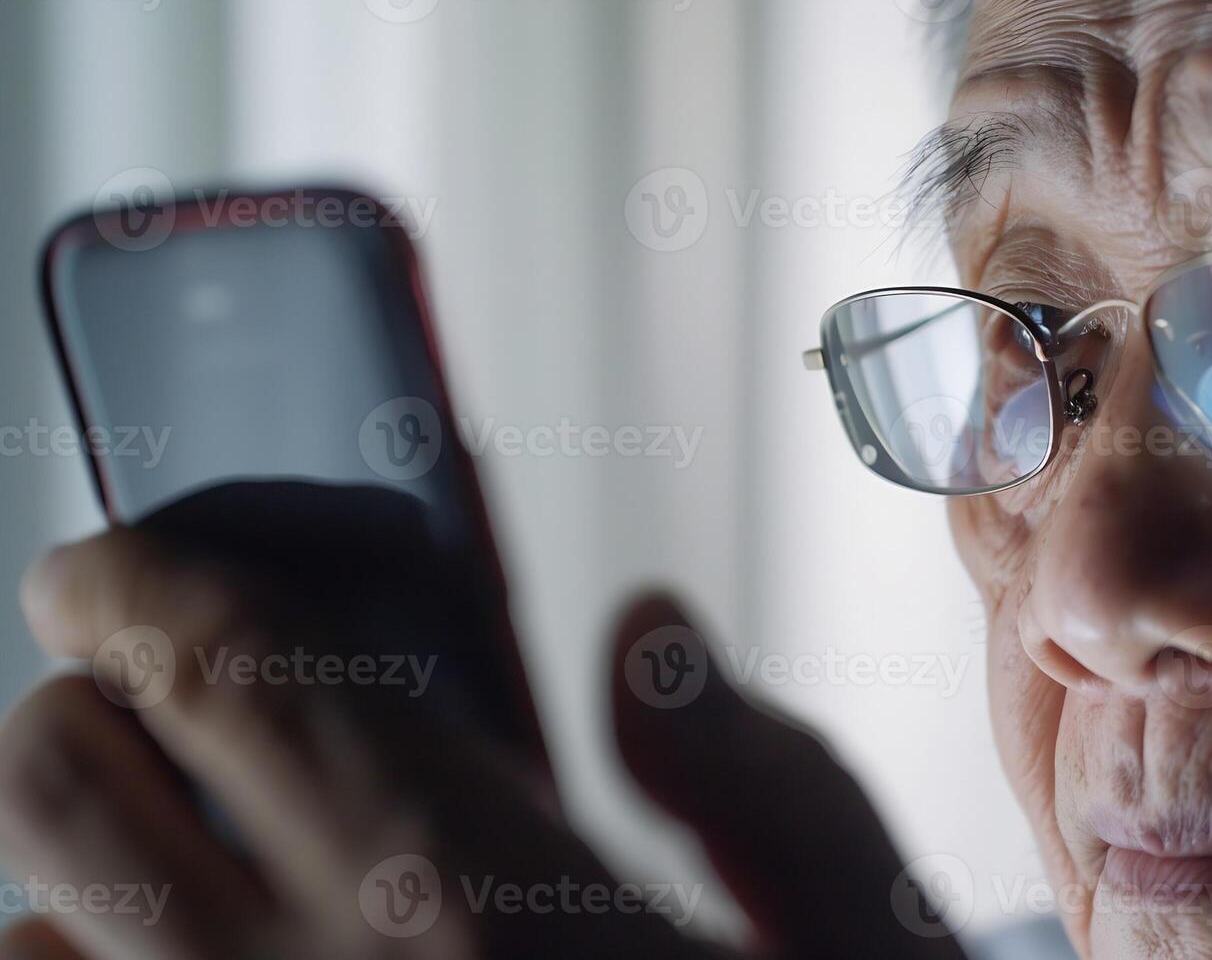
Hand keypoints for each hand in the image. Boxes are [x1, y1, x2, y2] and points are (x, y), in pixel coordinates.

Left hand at [0, 523, 966, 958]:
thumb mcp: (852, 938)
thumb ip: (753, 767)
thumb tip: (642, 634)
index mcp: (470, 894)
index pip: (220, 664)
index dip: (137, 576)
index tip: (124, 565)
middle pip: (53, 781)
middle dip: (86, 698)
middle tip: (180, 696)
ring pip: (20, 943)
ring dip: (84, 876)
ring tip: (209, 865)